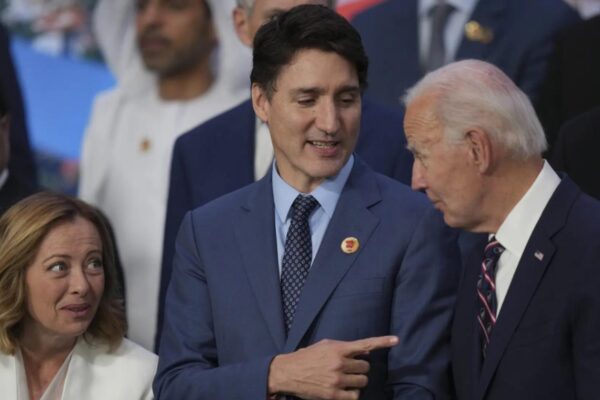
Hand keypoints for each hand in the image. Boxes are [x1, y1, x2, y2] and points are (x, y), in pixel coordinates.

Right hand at [268, 335, 397, 399]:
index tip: (396, 340)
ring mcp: (337, 380)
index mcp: (338, 349)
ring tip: (344, 380)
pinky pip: (354, 396)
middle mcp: (339, 363)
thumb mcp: (324, 345)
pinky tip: (343, 390)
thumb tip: (366, 350)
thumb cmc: (307, 357)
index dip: (383, 342)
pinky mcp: (333, 395)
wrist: (288, 373)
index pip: (365, 344)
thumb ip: (345, 347)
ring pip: (362, 382)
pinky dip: (352, 394)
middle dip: (359, 369)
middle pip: (365, 368)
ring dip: (357, 382)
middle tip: (347, 369)